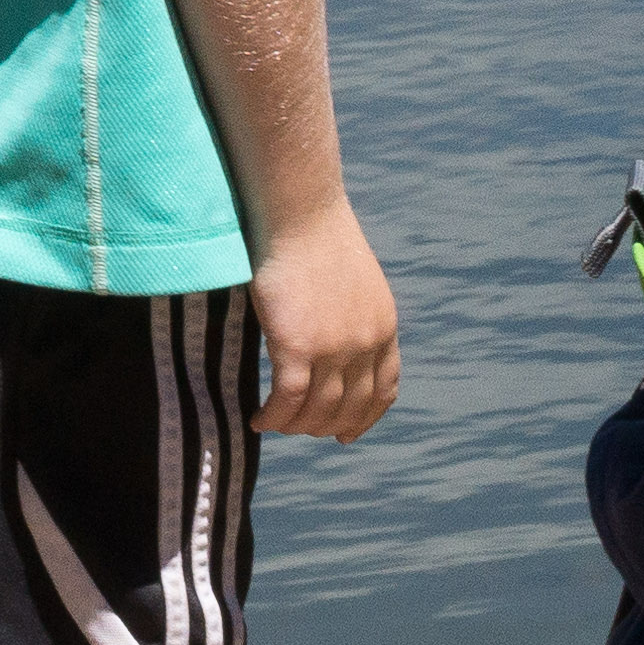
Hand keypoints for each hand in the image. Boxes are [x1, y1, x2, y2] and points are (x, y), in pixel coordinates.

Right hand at [249, 197, 399, 441]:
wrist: (299, 210)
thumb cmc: (315, 234)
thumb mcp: (352, 279)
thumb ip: (351, 314)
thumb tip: (330, 337)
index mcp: (384, 326)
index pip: (384, 389)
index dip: (365, 417)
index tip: (346, 434)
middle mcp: (366, 343)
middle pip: (349, 407)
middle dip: (324, 427)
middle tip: (299, 431)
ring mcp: (334, 347)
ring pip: (317, 410)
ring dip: (294, 426)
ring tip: (274, 425)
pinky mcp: (297, 346)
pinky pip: (287, 400)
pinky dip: (273, 417)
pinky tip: (259, 420)